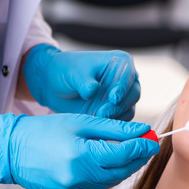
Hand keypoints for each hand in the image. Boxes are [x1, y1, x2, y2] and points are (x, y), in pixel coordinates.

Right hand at [0, 113, 159, 188]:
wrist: (13, 151)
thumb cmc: (45, 131)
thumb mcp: (80, 123)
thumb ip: (114, 129)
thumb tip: (142, 131)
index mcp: (81, 156)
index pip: (124, 154)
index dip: (142, 147)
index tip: (153, 139)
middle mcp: (78, 179)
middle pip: (121, 171)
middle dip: (136, 158)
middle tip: (145, 145)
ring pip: (111, 181)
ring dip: (121, 168)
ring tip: (123, 151)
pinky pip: (97, 188)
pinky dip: (104, 176)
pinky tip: (100, 163)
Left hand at [23, 44, 140, 120]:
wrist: (54, 85)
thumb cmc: (66, 71)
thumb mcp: (73, 73)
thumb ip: (84, 81)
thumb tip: (93, 91)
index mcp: (121, 62)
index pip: (128, 75)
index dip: (123, 87)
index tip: (113, 97)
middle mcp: (126, 79)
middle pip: (133, 93)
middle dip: (120, 105)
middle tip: (103, 113)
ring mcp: (123, 96)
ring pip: (129, 108)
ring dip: (116, 116)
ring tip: (97, 119)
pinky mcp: (116, 111)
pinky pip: (121, 120)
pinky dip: (113, 124)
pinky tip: (99, 126)